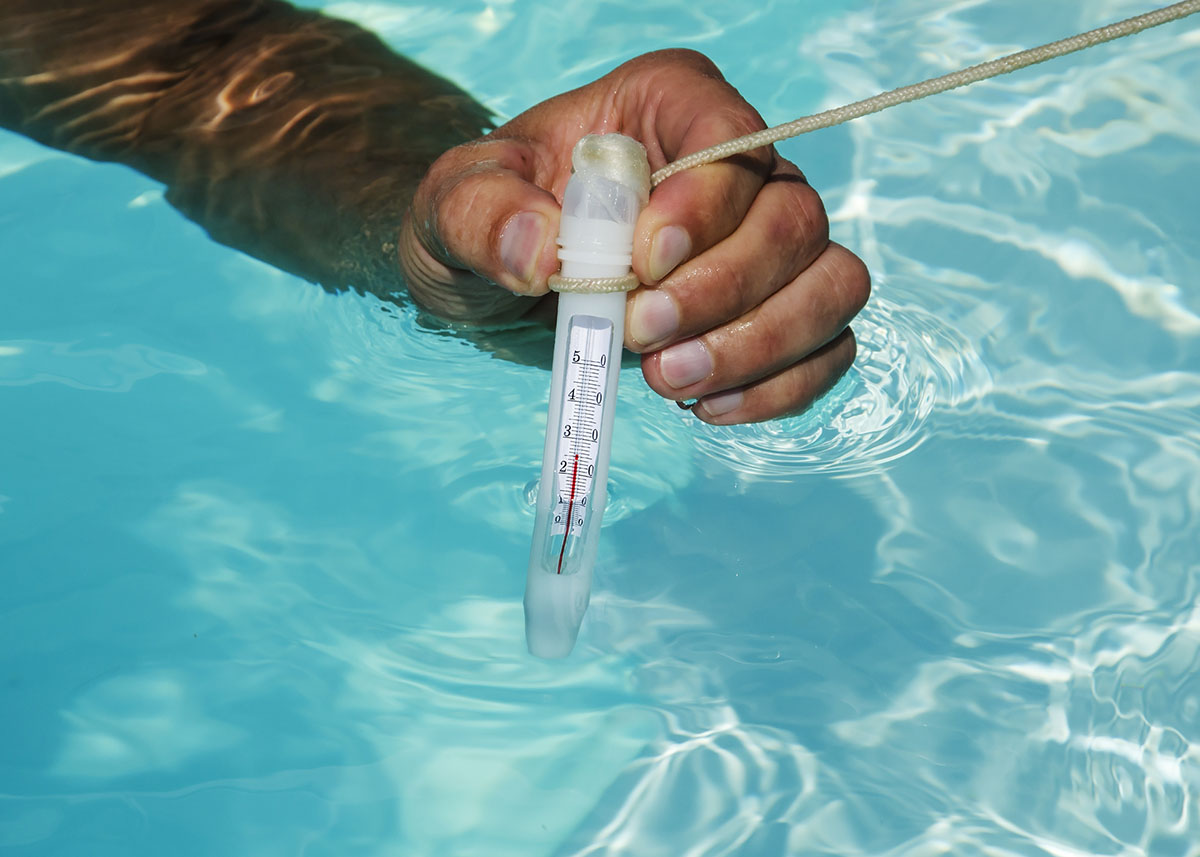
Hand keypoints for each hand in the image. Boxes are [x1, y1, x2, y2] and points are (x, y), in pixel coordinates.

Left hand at [398, 49, 869, 423]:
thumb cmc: (492, 221)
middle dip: (722, 292)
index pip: (732, 139)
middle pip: (794, 220)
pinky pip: (829, 346)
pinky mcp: (778, 312)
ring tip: (671, 380)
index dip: (703, 207)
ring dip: (761, 345)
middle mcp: (740, 168)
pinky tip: (707, 406)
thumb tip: (540, 251)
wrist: (499, 280)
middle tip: (640, 334)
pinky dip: (781, 387)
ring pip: (832, 284)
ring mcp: (770, 244)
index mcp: (669, 106)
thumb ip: (481, 213)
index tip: (639, 267)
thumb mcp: (453, 205)